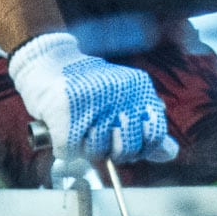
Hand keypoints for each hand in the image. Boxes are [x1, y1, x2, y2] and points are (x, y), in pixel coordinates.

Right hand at [7, 31, 176, 164]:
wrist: (47, 62)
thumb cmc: (88, 87)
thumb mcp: (125, 100)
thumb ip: (147, 127)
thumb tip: (169, 153)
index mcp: (137, 89)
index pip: (155, 133)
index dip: (142, 147)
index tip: (130, 143)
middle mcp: (116, 94)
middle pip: (126, 149)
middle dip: (113, 151)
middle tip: (101, 135)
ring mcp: (89, 103)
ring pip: (96, 152)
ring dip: (86, 147)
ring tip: (80, 126)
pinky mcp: (63, 114)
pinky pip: (69, 151)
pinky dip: (64, 148)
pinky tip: (64, 131)